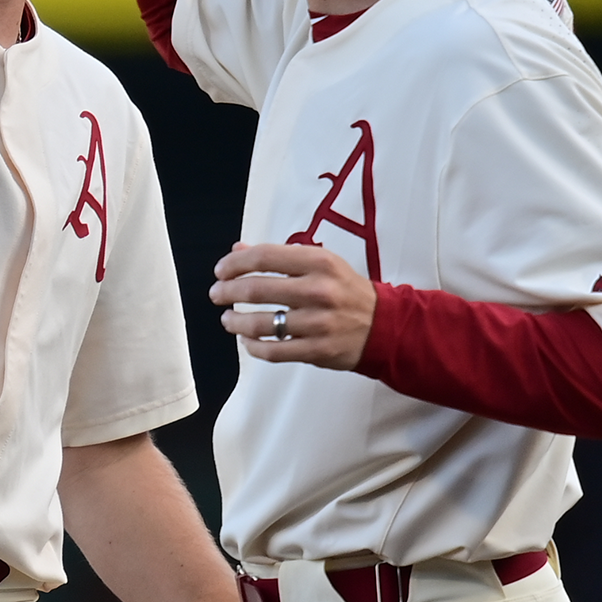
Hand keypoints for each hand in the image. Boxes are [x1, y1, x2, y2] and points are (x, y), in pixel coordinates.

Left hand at [209, 243, 377, 369]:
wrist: (384, 325)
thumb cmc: (345, 290)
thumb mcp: (320, 263)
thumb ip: (279, 256)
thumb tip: (238, 250)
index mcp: (319, 262)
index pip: (264, 257)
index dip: (235, 263)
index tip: (221, 270)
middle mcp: (318, 290)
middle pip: (257, 289)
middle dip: (227, 292)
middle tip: (217, 294)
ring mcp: (318, 323)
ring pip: (261, 323)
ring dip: (235, 321)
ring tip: (227, 319)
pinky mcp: (317, 350)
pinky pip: (274, 351)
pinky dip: (253, 346)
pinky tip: (247, 340)